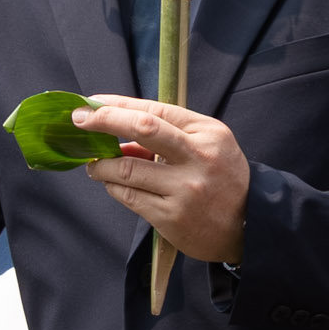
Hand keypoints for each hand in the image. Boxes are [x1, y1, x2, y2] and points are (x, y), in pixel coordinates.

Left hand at [71, 94, 247, 266]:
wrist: (249, 225)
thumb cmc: (224, 179)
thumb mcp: (209, 145)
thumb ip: (171, 135)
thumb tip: (121, 135)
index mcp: (207, 133)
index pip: (155, 111)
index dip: (118, 105)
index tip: (92, 103)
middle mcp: (197, 158)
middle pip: (142, 129)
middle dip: (103, 120)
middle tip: (79, 120)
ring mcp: (183, 190)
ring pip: (126, 170)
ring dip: (101, 165)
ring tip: (95, 165)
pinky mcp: (171, 218)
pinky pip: (129, 197)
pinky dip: (114, 188)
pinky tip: (112, 185)